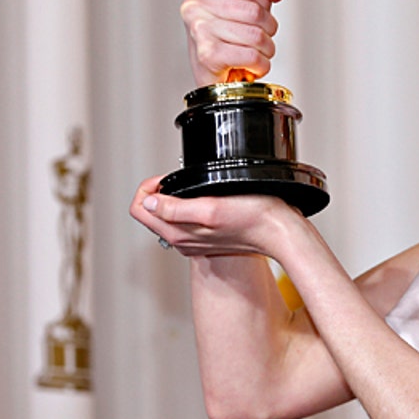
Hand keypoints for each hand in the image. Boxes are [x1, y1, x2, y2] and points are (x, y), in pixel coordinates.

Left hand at [129, 175, 306, 259]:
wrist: (278, 231)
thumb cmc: (252, 218)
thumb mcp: (211, 207)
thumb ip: (174, 208)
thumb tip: (148, 202)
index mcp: (178, 233)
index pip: (140, 209)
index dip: (148, 187)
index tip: (166, 177)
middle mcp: (182, 240)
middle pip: (150, 213)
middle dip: (158, 192)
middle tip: (178, 179)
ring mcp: (193, 241)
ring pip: (166, 217)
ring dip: (172, 199)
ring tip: (193, 188)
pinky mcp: (206, 239)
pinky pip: (184, 222)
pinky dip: (187, 207)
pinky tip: (205, 200)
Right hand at [180, 0, 282, 86]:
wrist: (213, 78)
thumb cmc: (226, 40)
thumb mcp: (245, 3)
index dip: (264, 3)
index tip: (259, 14)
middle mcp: (194, 7)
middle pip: (254, 12)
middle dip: (268, 29)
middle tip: (259, 38)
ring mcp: (200, 31)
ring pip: (256, 36)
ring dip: (265, 49)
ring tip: (254, 53)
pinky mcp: (208, 56)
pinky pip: (252, 56)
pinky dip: (260, 65)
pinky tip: (250, 65)